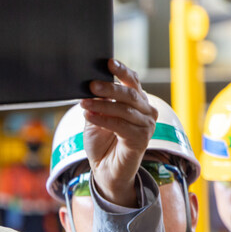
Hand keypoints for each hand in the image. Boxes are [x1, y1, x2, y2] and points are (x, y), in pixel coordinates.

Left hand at [80, 59, 156, 206]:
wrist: (106, 169)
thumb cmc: (102, 141)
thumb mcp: (96, 116)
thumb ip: (96, 101)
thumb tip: (88, 85)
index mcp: (137, 101)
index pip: (132, 81)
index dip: (122, 71)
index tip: (108, 62)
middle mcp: (146, 111)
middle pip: (129, 94)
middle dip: (109, 88)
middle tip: (91, 85)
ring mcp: (147, 125)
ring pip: (125, 110)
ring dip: (102, 105)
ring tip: (83, 103)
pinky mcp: (142, 139)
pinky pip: (121, 125)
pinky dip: (103, 119)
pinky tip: (89, 116)